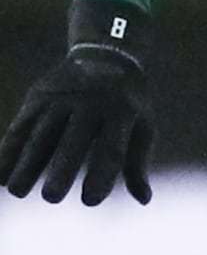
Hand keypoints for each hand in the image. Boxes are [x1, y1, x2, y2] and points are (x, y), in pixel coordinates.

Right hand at [0, 0, 153, 205]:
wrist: (107, 53)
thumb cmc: (128, 103)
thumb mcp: (141, 126)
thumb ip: (137, 163)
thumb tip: (144, 201)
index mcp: (121, 112)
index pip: (111, 148)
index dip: (101, 175)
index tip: (90, 201)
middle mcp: (89, 102)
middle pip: (72, 140)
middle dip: (61, 169)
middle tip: (51, 198)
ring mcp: (61, 97)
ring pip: (42, 133)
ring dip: (27, 163)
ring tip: (17, 192)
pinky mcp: (39, 95)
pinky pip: (22, 125)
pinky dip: (9, 149)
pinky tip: (1, 175)